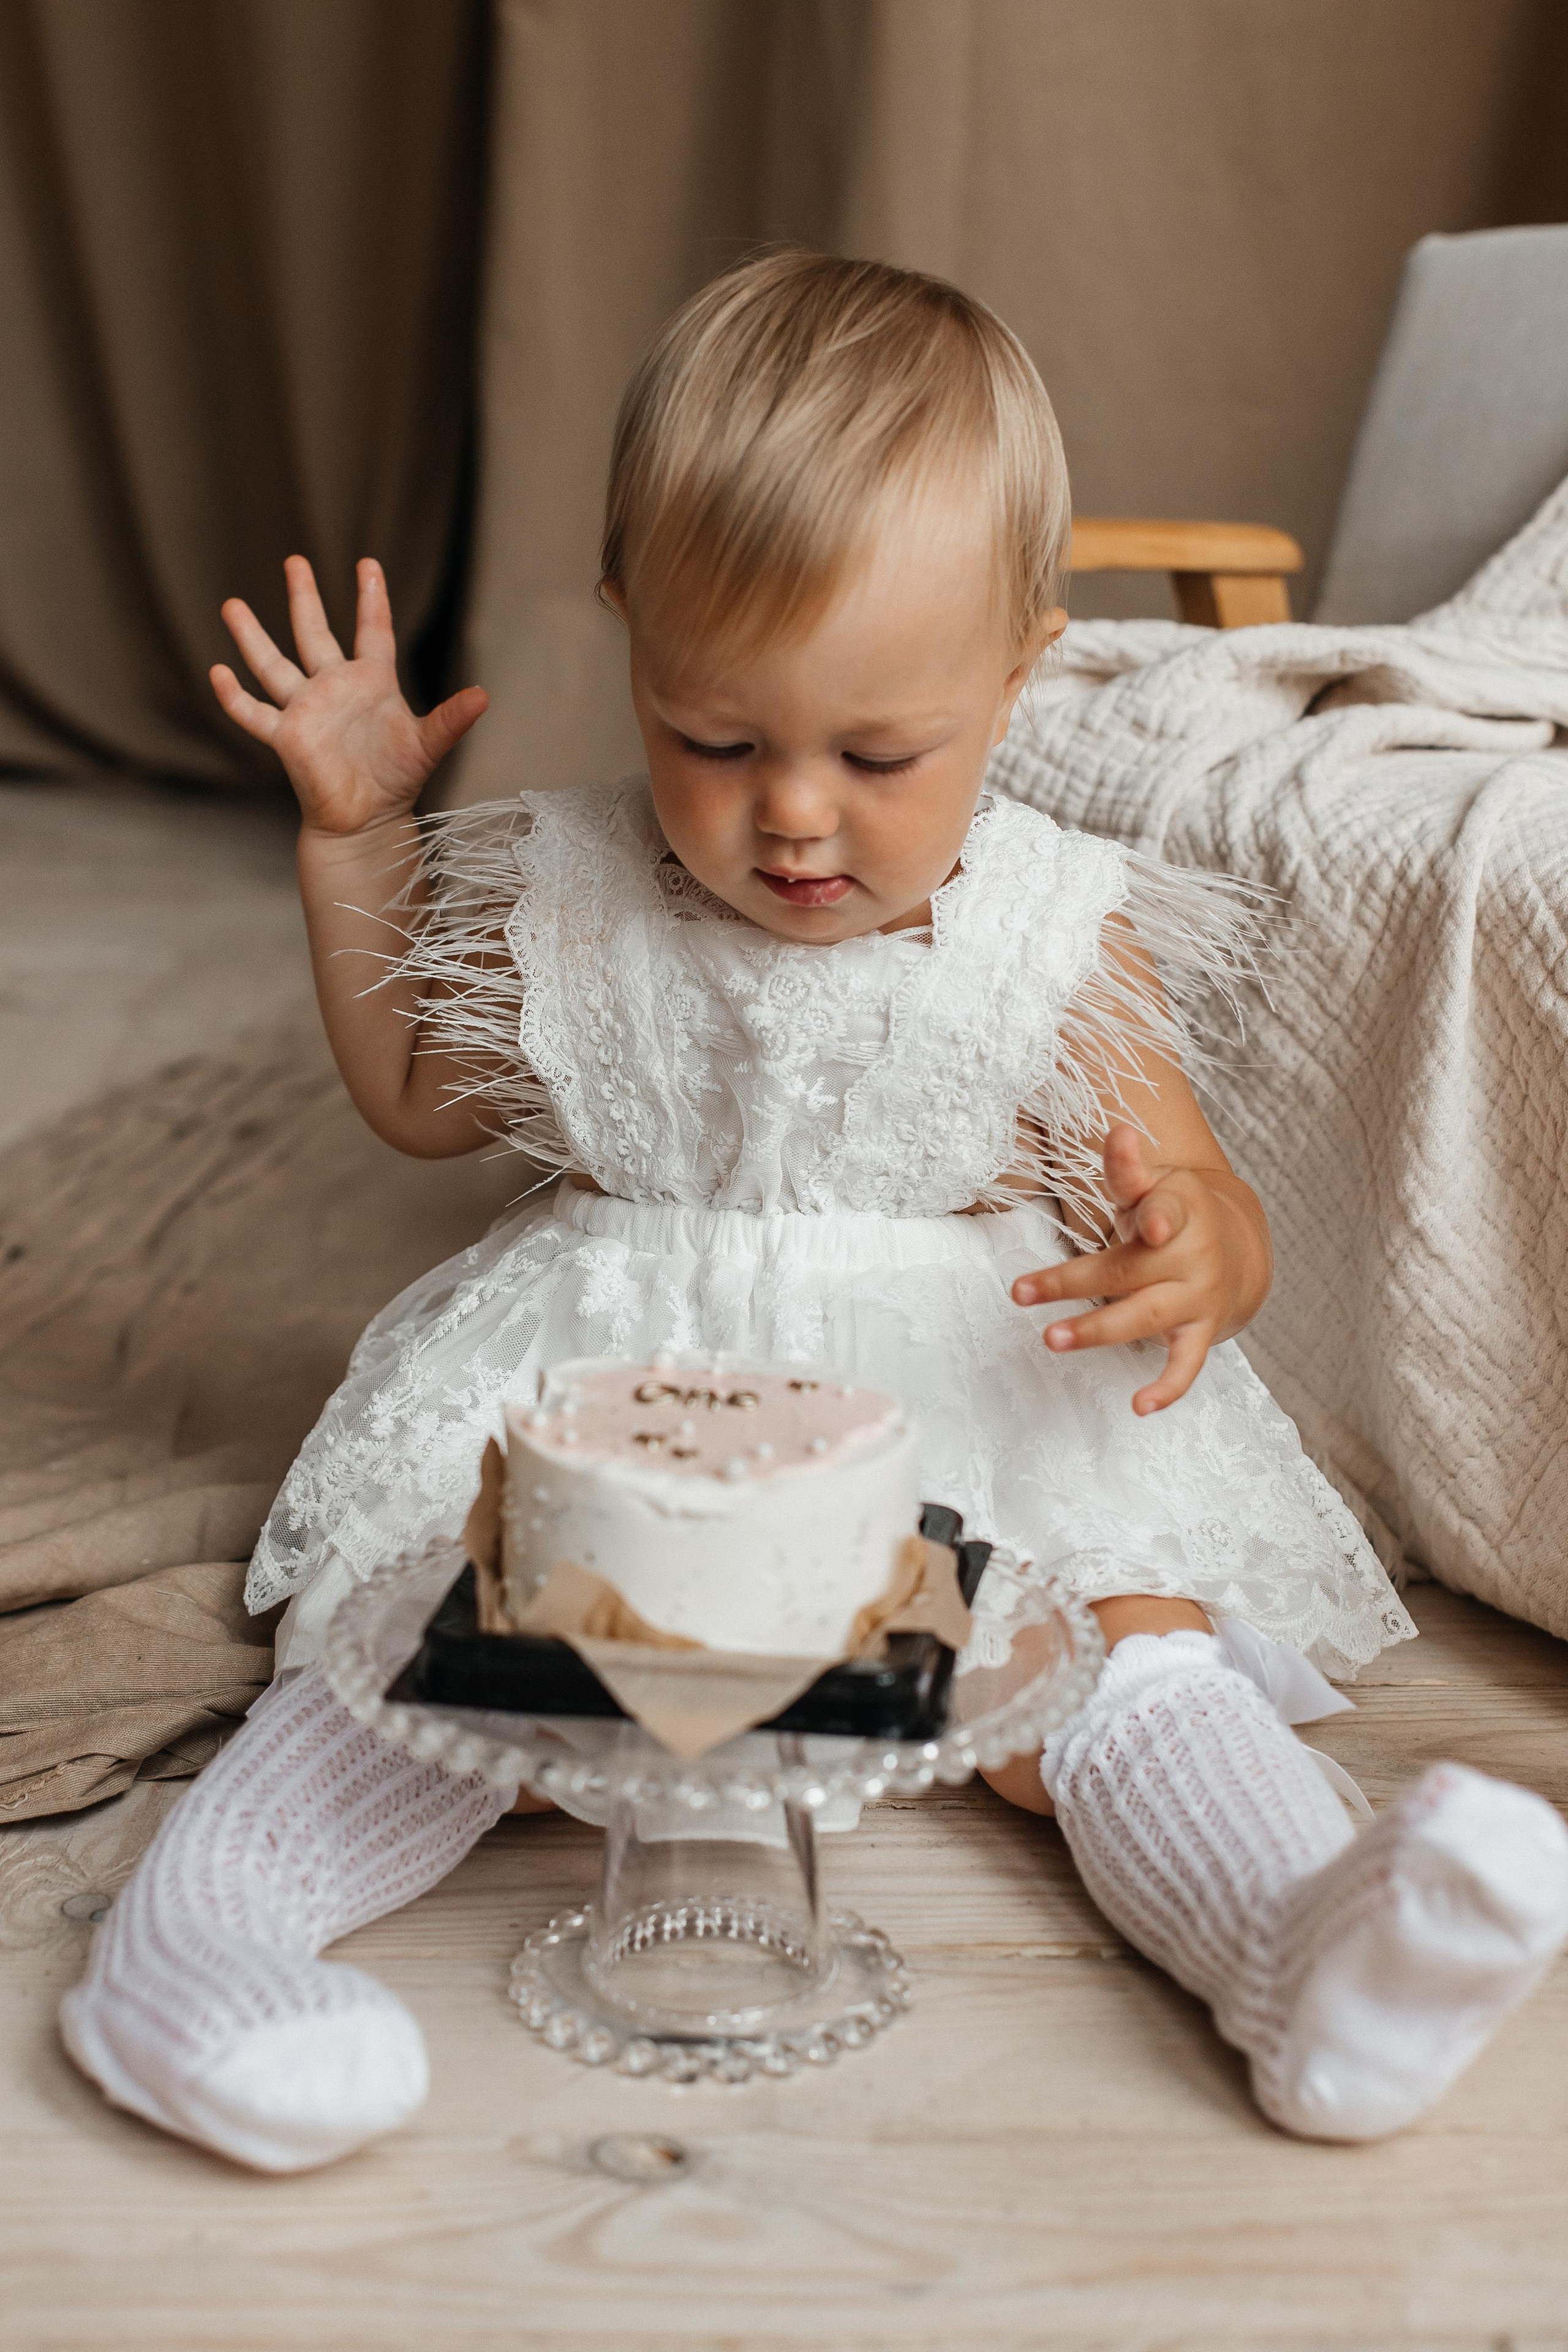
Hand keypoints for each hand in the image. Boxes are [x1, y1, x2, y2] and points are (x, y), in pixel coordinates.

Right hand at [210, 556, 487, 835]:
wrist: (367, 821)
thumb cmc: (396, 780)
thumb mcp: (427, 746)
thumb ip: (451, 720)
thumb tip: (483, 697)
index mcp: (371, 682)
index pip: (372, 630)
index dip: (371, 598)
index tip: (367, 563)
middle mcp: (334, 687)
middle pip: (314, 633)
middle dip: (304, 598)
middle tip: (295, 560)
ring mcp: (306, 709)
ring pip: (273, 665)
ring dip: (252, 636)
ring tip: (230, 604)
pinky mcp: (287, 737)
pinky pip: (254, 713)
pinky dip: (234, 697)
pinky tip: (217, 672)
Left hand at [1010, 1123, 1270, 1414]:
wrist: (1238, 1249)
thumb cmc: (1175, 1213)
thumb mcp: (1155, 1185)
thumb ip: (1128, 1169)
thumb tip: (1119, 1130)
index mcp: (1181, 1209)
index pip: (1168, 1207)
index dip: (1160, 1214)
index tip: (1152, 1224)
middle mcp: (1193, 1256)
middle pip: (1131, 1270)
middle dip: (1075, 1283)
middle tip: (1021, 1291)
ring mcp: (1199, 1298)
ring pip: (1147, 1317)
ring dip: (1099, 1330)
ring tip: (1053, 1339)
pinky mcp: (1202, 1333)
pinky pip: (1187, 1365)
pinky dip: (1167, 1388)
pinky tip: (1140, 1406)